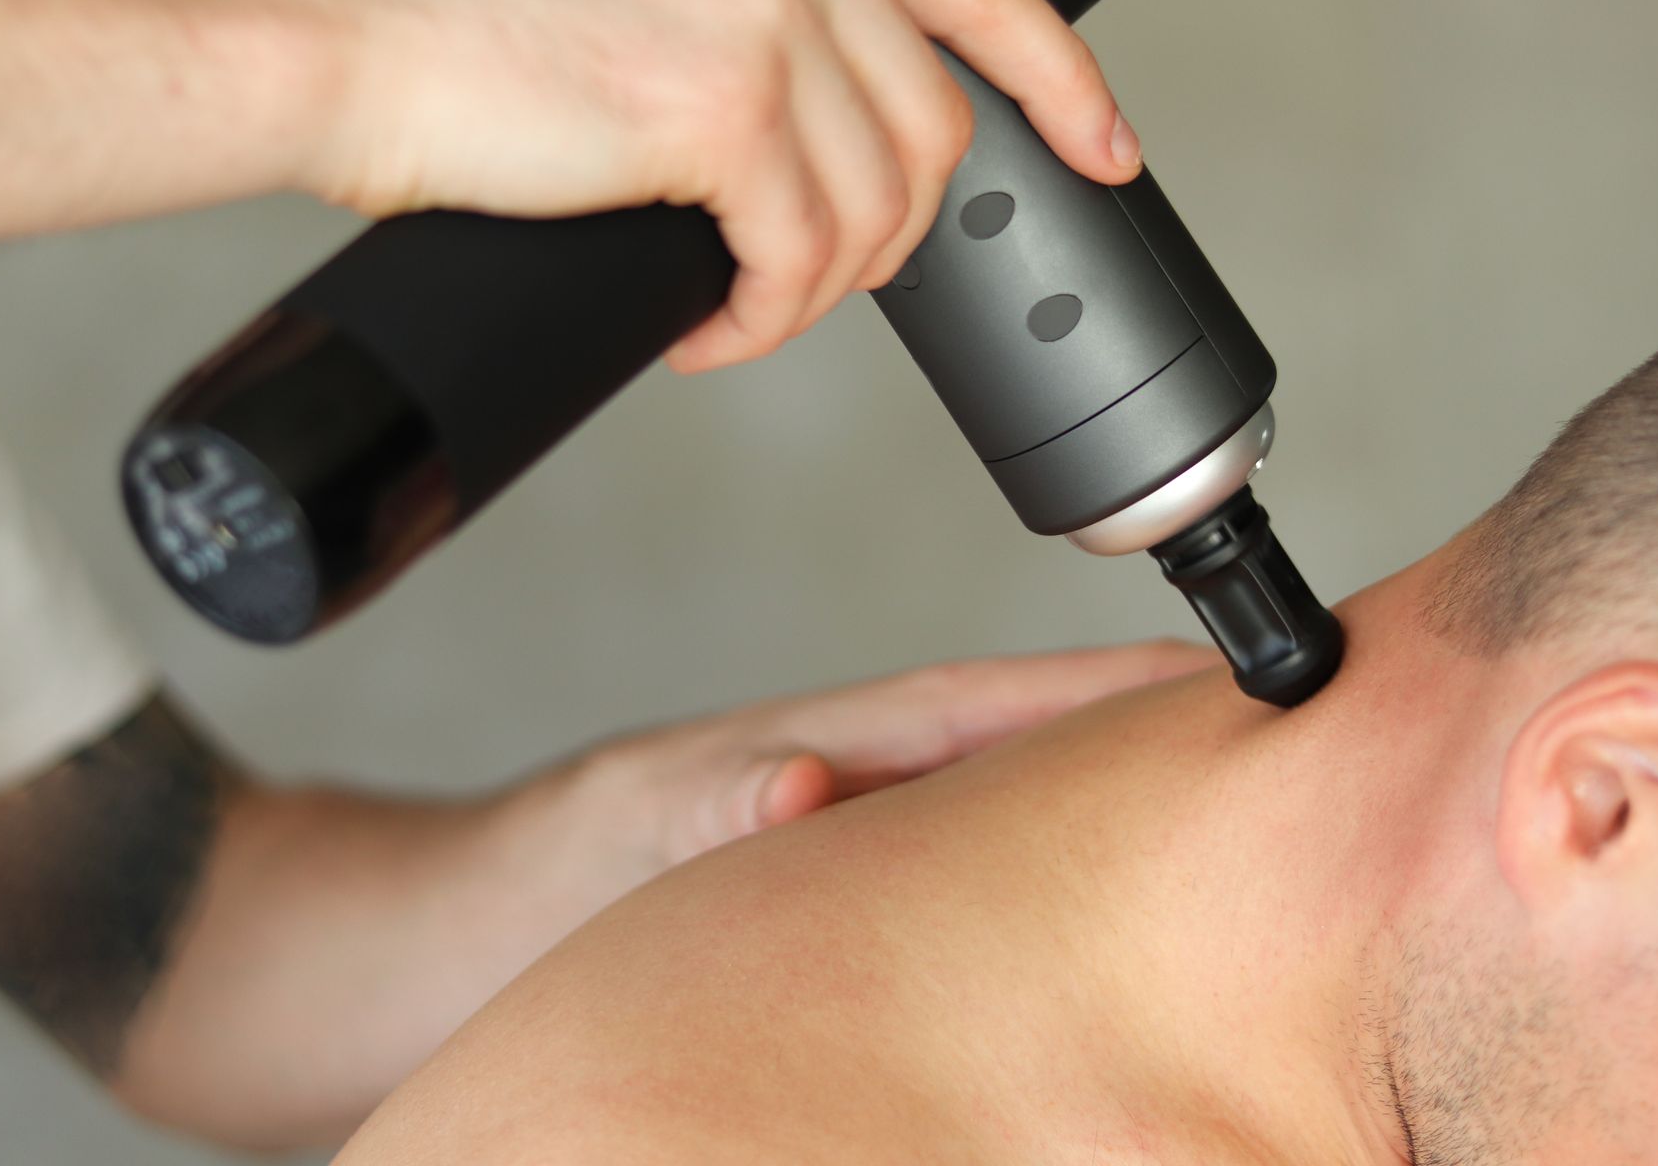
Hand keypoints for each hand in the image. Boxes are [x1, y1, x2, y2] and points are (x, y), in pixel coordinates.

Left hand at [76, 641, 1212, 1146]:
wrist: (404, 977)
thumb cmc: (504, 894)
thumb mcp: (612, 829)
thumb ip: (711, 800)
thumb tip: (814, 788)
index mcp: (809, 752)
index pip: (986, 705)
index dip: (1106, 694)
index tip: (1218, 678)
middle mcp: (832, 801)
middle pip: (1015, 764)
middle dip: (1131, 757)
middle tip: (1253, 762)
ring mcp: (824, 866)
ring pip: (987, 840)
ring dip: (1083, 841)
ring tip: (1196, 863)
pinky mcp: (798, 941)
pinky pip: (935, 918)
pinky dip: (1016, 928)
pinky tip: (1065, 968)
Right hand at [303, 0, 1141, 370]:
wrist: (318, 13)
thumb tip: (807, 99)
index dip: (1059, 75)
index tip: (1100, 141)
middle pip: (929, 123)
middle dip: (886, 228)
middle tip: (816, 267)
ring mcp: (762, 6)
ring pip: (875, 206)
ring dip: (819, 286)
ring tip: (744, 300)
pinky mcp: (718, 106)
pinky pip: (801, 261)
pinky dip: (764, 322)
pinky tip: (711, 327)